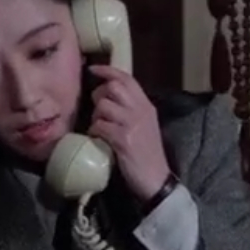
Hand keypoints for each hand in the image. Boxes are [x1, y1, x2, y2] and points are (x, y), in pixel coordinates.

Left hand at [87, 64, 171, 202]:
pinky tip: (98, 140)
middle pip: (113, 88)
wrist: (156, 180)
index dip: (108, 71)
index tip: (93, 69)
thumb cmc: (147, 155)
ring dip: (95, 117)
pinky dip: (94, 132)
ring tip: (99, 129)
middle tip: (98, 111)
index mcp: (147, 106)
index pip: (127, 79)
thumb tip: (107, 99)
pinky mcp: (123, 139)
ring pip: (103, 107)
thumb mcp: (144, 127)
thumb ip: (131, 111)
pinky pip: (99, 126)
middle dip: (99, 96)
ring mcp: (133, 124)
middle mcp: (141, 111)